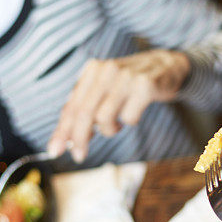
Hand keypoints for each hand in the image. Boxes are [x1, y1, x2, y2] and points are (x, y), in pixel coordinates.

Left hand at [47, 50, 189, 162]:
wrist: (167, 66)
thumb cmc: (131, 82)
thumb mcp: (106, 86)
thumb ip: (86, 106)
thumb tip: (66, 138)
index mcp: (92, 70)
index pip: (72, 105)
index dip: (62, 130)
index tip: (55, 150)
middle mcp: (107, 70)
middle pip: (84, 113)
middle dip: (79, 138)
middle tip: (79, 156)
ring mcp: (126, 77)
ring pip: (104, 118)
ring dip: (109, 129)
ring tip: (117, 123)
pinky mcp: (145, 86)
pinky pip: (129, 118)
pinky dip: (130, 121)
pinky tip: (134, 111)